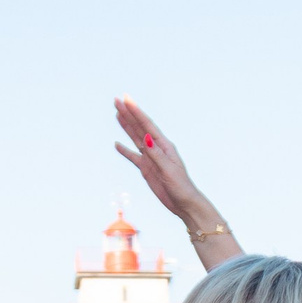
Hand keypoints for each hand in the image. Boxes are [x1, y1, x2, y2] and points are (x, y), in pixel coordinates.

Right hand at [114, 98, 215, 231]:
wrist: (184, 203)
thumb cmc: (181, 186)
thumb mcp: (168, 170)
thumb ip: (156, 154)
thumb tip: (146, 138)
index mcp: (164, 146)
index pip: (147, 125)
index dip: (135, 111)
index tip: (125, 99)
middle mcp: (157, 148)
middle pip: (139, 127)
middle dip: (128, 114)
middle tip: (117, 100)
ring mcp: (151, 158)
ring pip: (135, 138)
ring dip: (126, 126)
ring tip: (117, 114)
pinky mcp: (147, 169)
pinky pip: (133, 157)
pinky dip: (125, 150)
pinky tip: (117, 144)